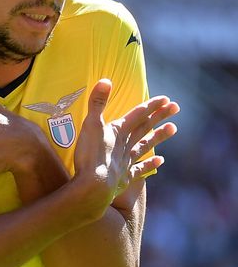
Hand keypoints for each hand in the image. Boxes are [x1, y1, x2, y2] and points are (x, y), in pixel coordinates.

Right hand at [71, 80, 178, 217]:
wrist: (94, 186)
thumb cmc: (90, 155)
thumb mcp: (90, 125)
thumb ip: (97, 103)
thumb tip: (106, 80)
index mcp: (118, 131)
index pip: (138, 115)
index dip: (151, 106)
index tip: (166, 99)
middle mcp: (126, 144)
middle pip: (145, 127)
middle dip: (159, 116)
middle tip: (175, 107)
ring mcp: (127, 161)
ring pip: (146, 145)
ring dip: (159, 137)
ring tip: (174, 128)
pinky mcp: (124, 177)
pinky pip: (140, 169)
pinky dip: (150, 165)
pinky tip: (161, 162)